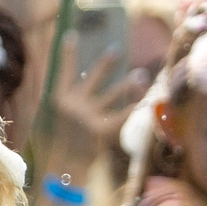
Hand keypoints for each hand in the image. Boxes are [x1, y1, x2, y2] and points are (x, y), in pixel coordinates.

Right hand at [48, 32, 144, 150]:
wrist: (63, 170)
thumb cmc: (62, 143)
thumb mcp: (58, 120)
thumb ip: (69, 101)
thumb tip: (87, 76)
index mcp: (59, 100)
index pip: (63, 71)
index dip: (67, 54)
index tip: (72, 34)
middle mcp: (74, 105)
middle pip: (93, 78)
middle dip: (105, 63)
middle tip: (116, 48)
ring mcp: (88, 117)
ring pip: (112, 94)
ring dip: (128, 84)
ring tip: (141, 74)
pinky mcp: (102, 131)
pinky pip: (123, 115)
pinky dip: (135, 108)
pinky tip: (148, 101)